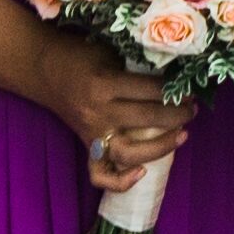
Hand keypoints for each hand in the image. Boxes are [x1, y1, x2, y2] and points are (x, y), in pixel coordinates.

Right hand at [18, 47, 192, 192]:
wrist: (42, 69)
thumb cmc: (78, 55)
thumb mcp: (108, 52)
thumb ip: (135, 67)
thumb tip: (173, 76)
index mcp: (104, 83)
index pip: (150, 90)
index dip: (174, 90)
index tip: (189, 89)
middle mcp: (98, 112)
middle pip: (148, 119)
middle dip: (178, 114)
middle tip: (190, 109)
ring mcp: (92, 133)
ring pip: (130, 153)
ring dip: (162, 147)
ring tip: (182, 135)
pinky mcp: (86, 146)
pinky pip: (100, 174)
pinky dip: (121, 181)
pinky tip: (142, 172)